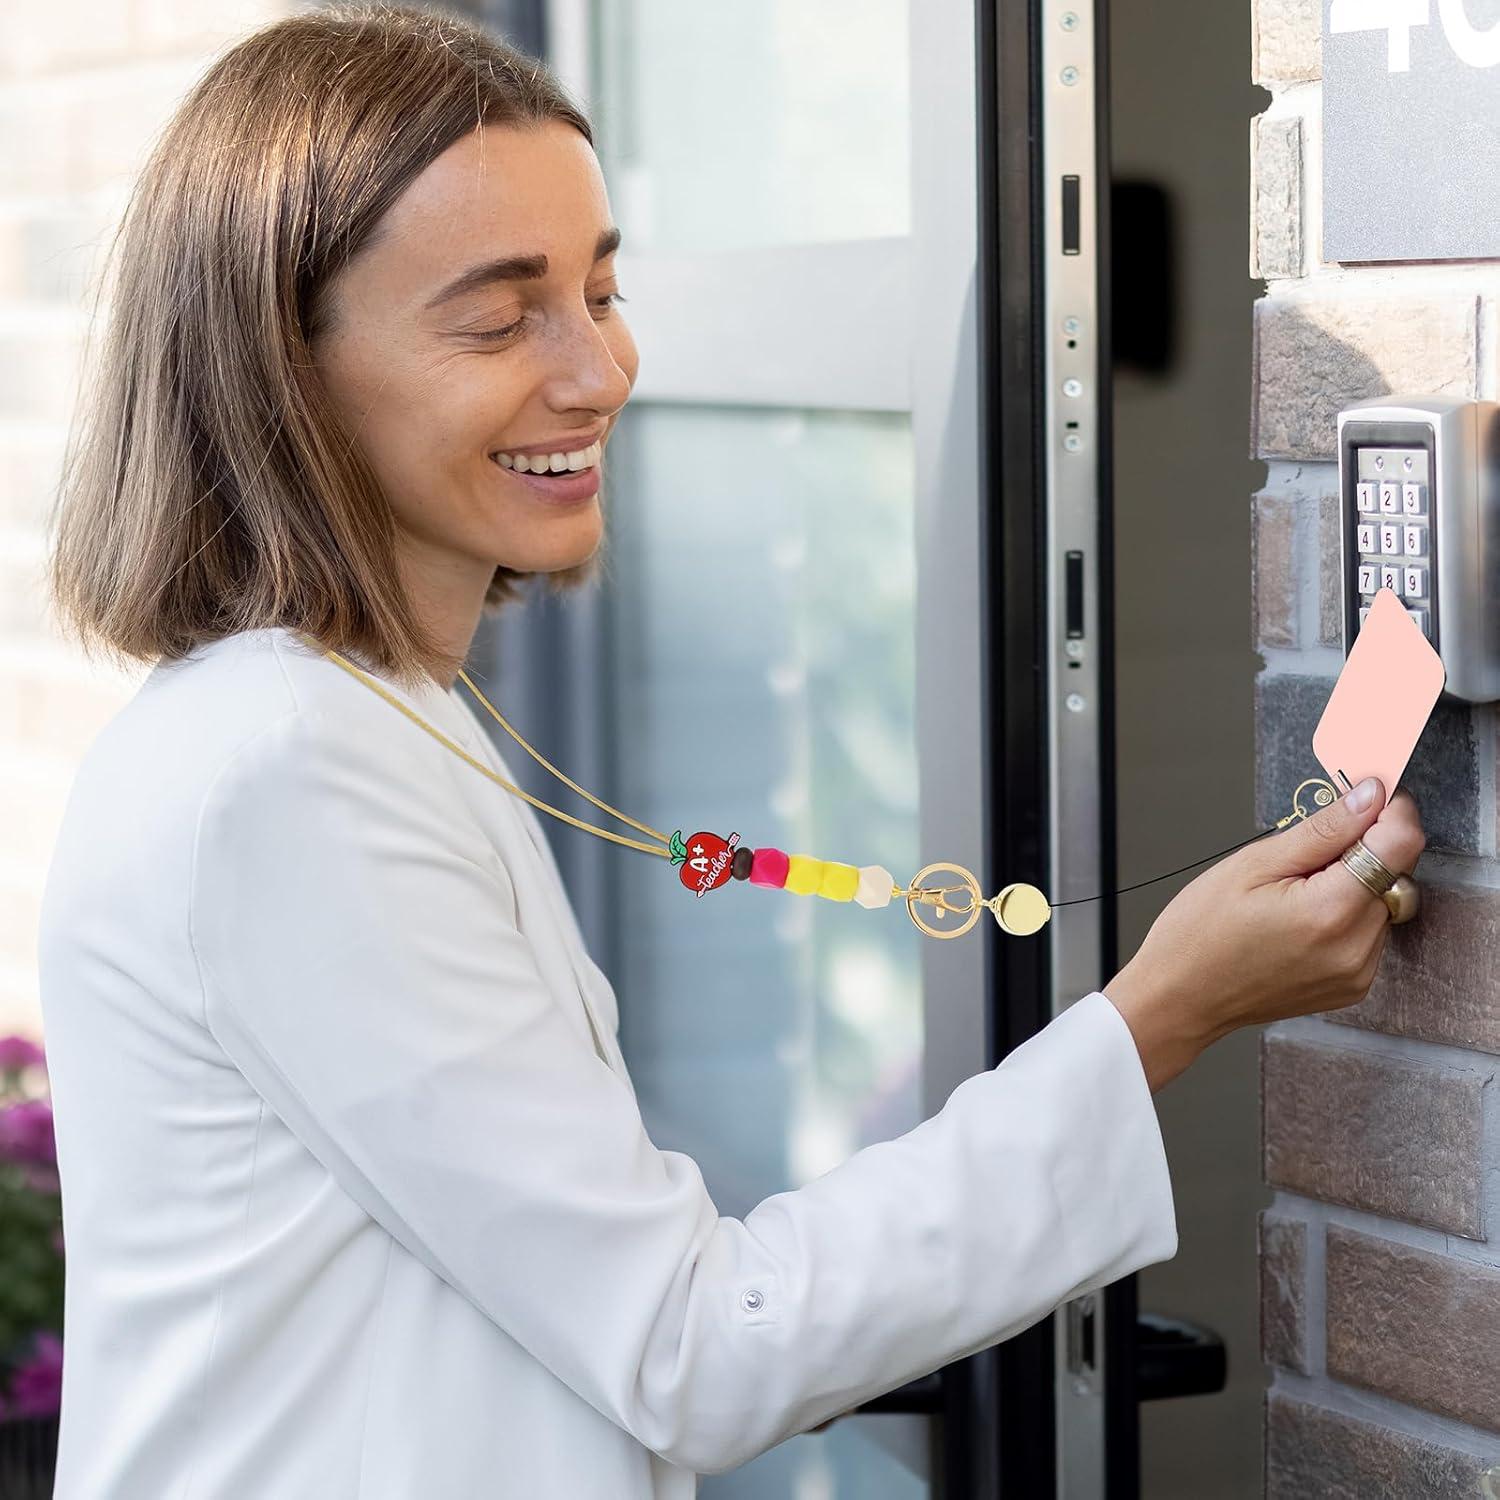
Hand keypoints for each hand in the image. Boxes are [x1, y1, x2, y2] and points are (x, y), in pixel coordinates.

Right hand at [1104, 777, 1424, 1091]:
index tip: (1367, 796)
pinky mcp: (1353, 985)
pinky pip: (1370, 931)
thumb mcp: (1252, 864)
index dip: (1389, 810)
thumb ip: (1323, 829)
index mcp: (1330, 912)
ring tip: (1296, 891)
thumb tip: (1370, 796)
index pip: (1400, 844)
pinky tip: (1302, 917)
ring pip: (1385, 901)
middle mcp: (1355, 948)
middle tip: (1308, 850)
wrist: (1181, 997)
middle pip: (1396, 872)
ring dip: (1356, 883)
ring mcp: (1357, 972)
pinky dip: (1347, 914)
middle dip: (1365, 848)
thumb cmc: (1200, 933)